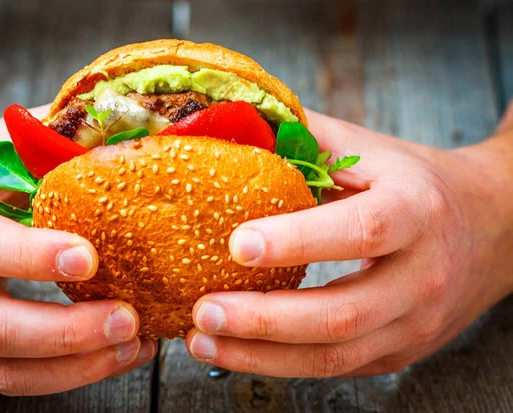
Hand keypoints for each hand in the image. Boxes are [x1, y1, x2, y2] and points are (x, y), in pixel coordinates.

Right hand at [0, 105, 156, 394]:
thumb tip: (123, 131)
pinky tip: (112, 357)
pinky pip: (8, 383)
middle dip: (67, 330)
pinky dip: (65, 378)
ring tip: (133, 347)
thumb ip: (46, 142)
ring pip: (1, 370)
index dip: (29, 256)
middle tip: (129, 318)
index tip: (90, 256)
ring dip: (75, 367)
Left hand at [186, 105, 512, 376]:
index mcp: (415, 211)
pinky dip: (281, 363)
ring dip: (261, 355)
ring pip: (334, 355)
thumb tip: (239, 127)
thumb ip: (308, 140)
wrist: (491, 228)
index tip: (236, 245)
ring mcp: (413, 323)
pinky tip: (239, 351)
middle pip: (341, 314)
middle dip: (264, 320)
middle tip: (203, 312)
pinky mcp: (399, 350)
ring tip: (202, 342)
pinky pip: (336, 367)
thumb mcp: (372, 153)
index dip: (296, 241)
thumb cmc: (418, 184)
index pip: (358, 231)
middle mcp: (421, 276)